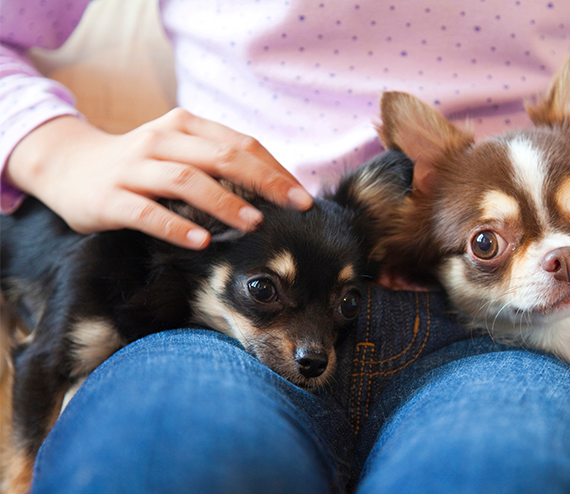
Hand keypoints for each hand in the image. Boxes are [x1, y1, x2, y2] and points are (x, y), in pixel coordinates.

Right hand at [7, 110, 312, 248]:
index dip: (275, 169)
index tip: (302, 196)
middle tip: (294, 207)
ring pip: (186, 181)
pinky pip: (146, 213)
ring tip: (254, 224)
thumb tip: (277, 188)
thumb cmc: (141, 164)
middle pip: (221, 156)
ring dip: (224, 202)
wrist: (68, 165)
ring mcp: (133, 168)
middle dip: (263, 182)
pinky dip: (175, 227)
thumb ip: (220, 161)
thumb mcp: (181, 151)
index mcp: (186, 126)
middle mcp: (162, 140)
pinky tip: (201, 242)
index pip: (241, 143)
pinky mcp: (110, 197)